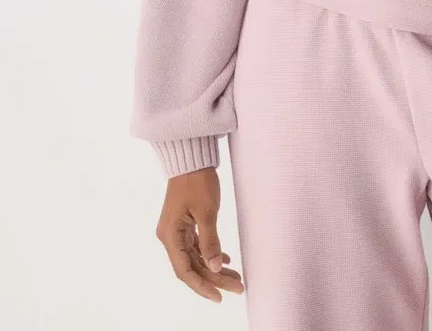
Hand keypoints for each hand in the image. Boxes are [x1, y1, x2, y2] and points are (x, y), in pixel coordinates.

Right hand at [155, 166, 244, 302]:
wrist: (191, 157)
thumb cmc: (197, 181)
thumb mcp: (206, 211)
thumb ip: (210, 241)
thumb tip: (215, 267)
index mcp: (170, 236)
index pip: (185, 271)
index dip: (202, 286)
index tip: (220, 296)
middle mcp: (170, 237)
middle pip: (192, 266)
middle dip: (215, 279)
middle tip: (237, 287)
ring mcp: (177, 230)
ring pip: (196, 257)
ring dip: (214, 268)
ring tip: (236, 278)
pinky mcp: (185, 224)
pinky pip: (197, 246)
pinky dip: (210, 254)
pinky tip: (225, 261)